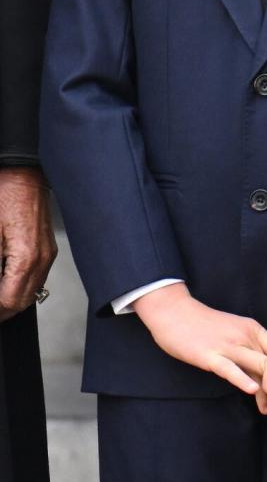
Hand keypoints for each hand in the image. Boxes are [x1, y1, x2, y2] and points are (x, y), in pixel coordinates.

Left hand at [0, 168, 56, 322]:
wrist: (22, 172)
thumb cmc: (4, 192)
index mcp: (26, 257)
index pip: (9, 302)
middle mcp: (42, 259)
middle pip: (22, 302)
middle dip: (2, 309)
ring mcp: (46, 253)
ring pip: (31, 291)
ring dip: (10, 298)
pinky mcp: (46, 247)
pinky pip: (35, 276)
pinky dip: (19, 284)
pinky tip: (5, 279)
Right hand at [133, 283, 266, 394]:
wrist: (175, 312)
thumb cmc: (205, 325)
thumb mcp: (236, 331)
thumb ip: (251, 349)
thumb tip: (266, 371)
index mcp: (255, 330)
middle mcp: (247, 336)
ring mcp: (229, 346)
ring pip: (258, 367)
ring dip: (266, 390)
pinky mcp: (210, 356)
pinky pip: (230, 370)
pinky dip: (243, 380)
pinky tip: (252, 391)